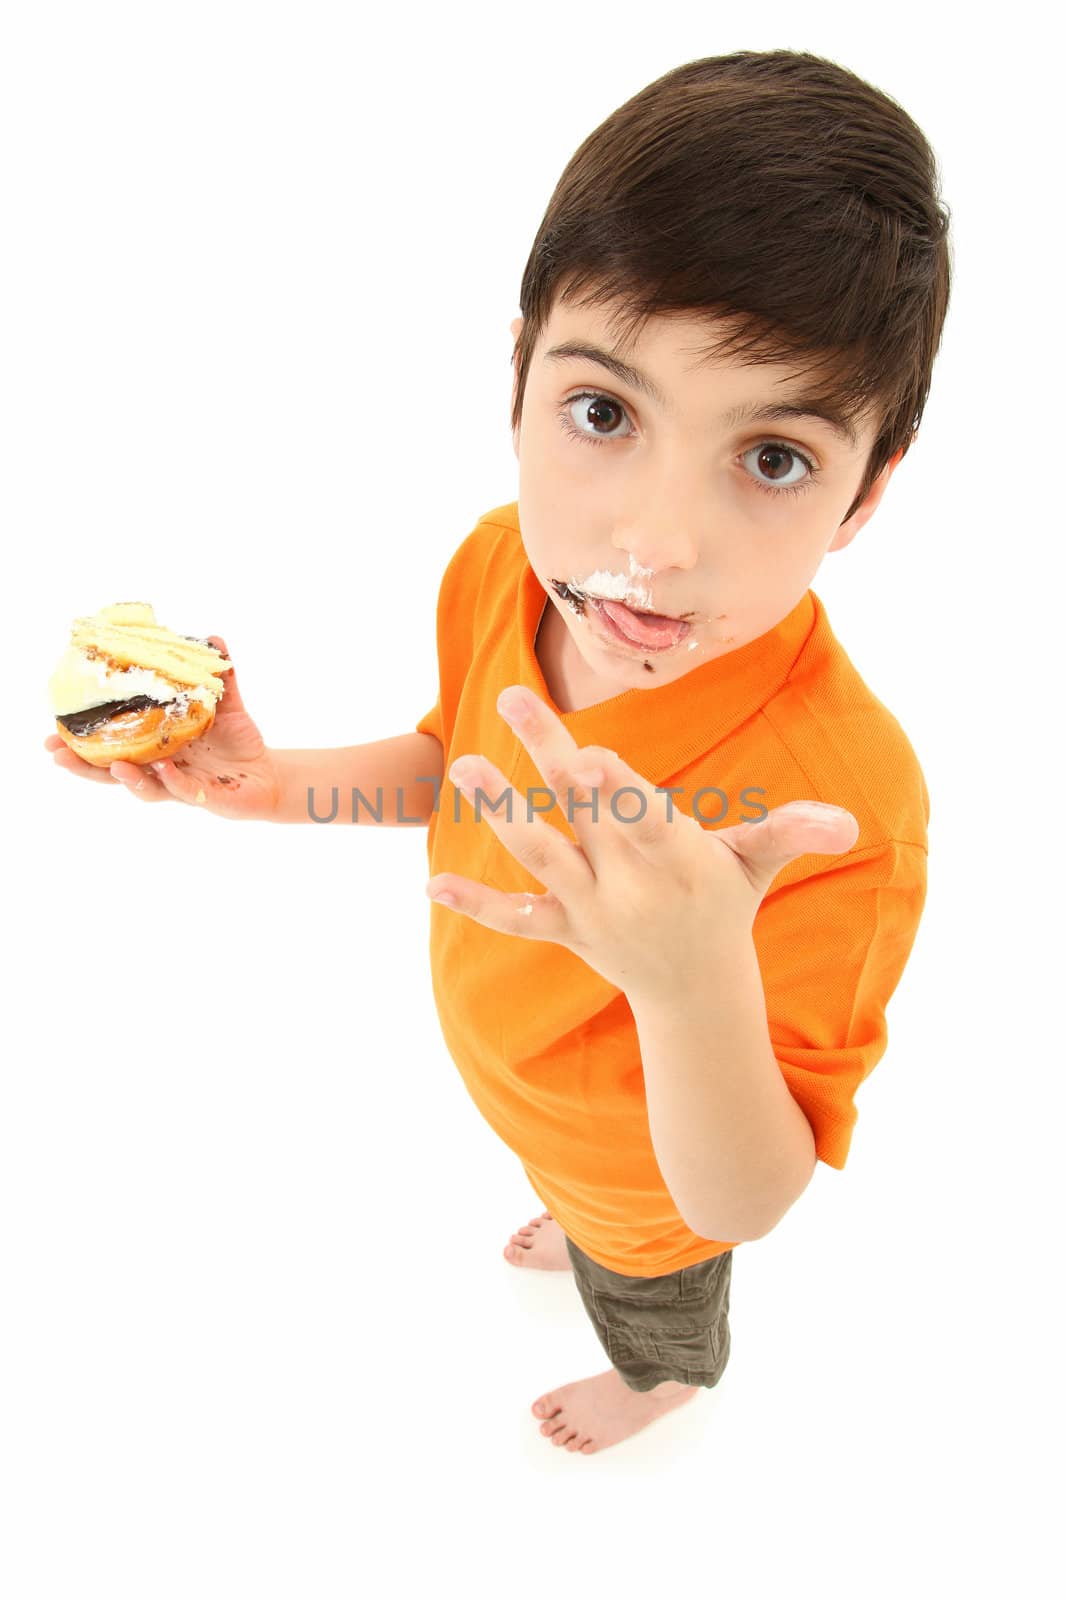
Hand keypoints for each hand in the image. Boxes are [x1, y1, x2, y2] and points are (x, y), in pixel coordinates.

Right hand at [44, 636, 281, 820]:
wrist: (270, 775)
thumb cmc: (239, 742)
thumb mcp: (227, 706)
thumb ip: (219, 677)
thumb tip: (213, 638)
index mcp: (155, 746)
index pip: (112, 745)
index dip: (83, 741)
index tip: (54, 730)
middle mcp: (160, 769)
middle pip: (112, 772)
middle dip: (84, 766)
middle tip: (56, 753)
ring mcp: (179, 786)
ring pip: (144, 787)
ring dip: (126, 778)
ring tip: (113, 765)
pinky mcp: (204, 797)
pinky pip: (183, 790)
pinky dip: (172, 780)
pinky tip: (164, 768)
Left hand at [425, 684, 859, 999]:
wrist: (697, 992)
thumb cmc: (726, 903)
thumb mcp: (758, 864)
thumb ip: (792, 833)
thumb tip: (848, 823)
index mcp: (678, 859)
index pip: (645, 818)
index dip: (617, 788)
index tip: (590, 753)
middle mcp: (629, 884)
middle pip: (585, 812)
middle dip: (549, 757)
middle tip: (512, 700)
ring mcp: (592, 910)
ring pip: (541, 857)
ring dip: (500, 813)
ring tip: (463, 766)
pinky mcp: (564, 931)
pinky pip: (517, 918)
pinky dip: (477, 904)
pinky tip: (430, 884)